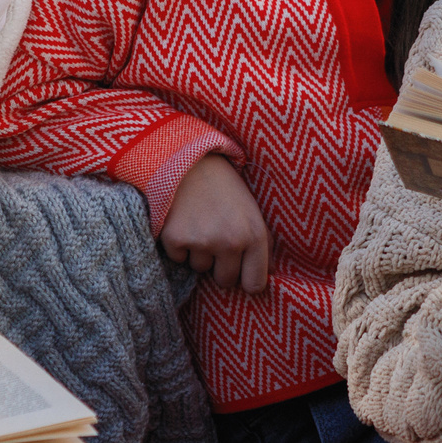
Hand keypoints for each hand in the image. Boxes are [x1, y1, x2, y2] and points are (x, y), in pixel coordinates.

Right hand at [160, 153, 272, 294]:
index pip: (255, 284)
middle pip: (225, 281)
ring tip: (198, 221)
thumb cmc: (223, 186)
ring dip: (198, 252)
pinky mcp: (176, 239)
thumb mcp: (251, 210)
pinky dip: (178, 244)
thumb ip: (260, 243)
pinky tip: (182, 219)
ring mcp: (203, 242)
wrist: (187, 158)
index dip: (246, 282)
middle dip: (219, 266)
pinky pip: (178, 259)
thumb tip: (264, 277)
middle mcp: (231, 242)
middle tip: (215, 236)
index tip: (240, 275)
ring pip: (199, 268)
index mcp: (255, 235)